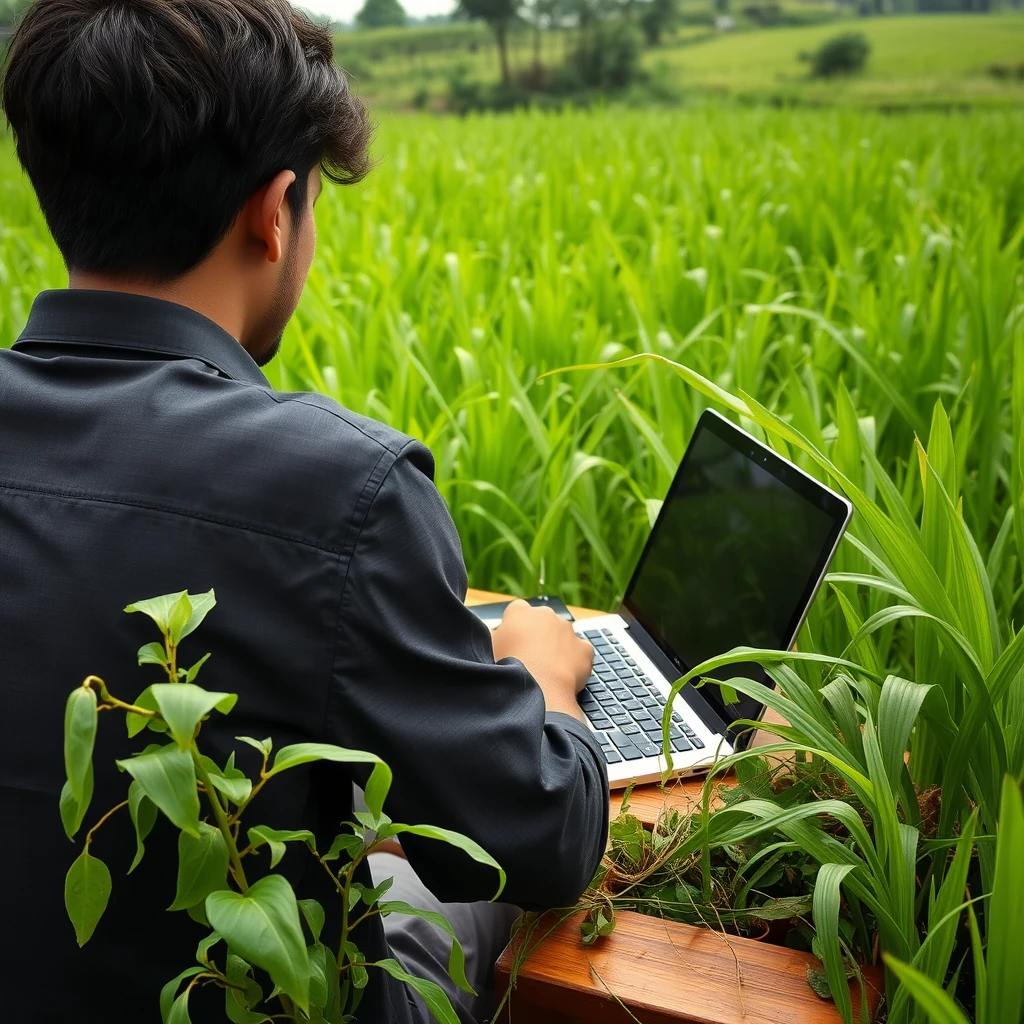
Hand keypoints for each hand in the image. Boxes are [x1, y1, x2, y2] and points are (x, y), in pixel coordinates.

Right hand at [491, 600, 592, 720]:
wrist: (537, 690)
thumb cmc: (507, 668)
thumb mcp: (488, 648)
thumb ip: (493, 635)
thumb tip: (496, 634)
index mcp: (520, 612)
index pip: (517, 611)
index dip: (515, 627)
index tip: (513, 643)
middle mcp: (546, 615)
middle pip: (542, 622)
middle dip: (538, 635)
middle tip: (530, 658)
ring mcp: (568, 630)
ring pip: (563, 636)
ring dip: (556, 648)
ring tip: (546, 671)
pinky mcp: (584, 648)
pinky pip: (580, 652)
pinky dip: (575, 662)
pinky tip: (564, 676)